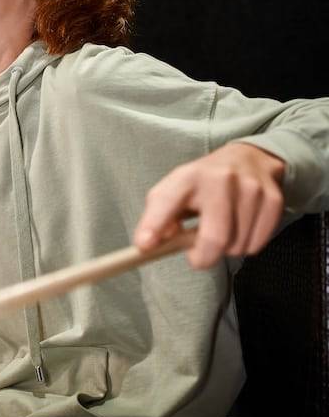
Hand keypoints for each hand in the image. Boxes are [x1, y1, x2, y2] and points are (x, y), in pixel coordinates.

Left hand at [133, 143, 285, 268]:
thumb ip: (158, 218)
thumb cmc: (201, 184)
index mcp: (187, 177)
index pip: (166, 202)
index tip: (144, 245)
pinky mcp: (273, 200)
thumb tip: (149, 245)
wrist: (248, 158)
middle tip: (197, 256)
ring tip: (221, 231)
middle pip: (214, 238)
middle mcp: (220, 179)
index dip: (153, 225)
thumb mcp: (173, 192)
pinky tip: (239, 229)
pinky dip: (245, 246)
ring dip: (225, 250)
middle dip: (202, 257)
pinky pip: (256, 244)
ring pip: (236, 246)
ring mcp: (250, 189)